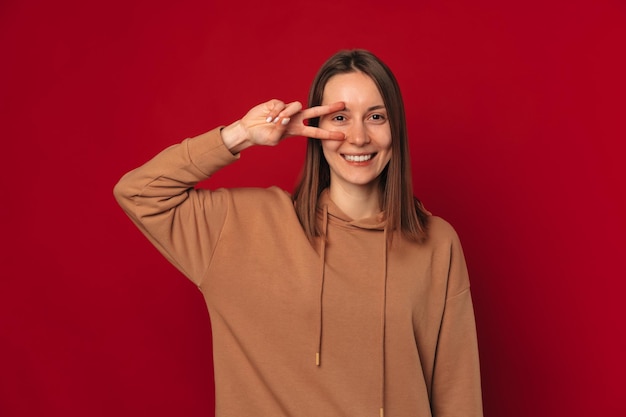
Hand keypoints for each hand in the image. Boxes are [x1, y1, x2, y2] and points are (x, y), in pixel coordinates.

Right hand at [222, 99, 344, 152]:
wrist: (249, 130)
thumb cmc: (262, 137)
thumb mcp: (273, 139)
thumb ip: (280, 130)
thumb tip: (285, 118)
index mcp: (297, 130)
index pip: (316, 132)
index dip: (328, 134)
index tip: (342, 136)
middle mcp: (295, 119)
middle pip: (316, 112)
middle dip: (329, 109)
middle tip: (343, 105)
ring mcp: (287, 110)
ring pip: (296, 106)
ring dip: (286, 115)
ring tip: (273, 121)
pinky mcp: (278, 103)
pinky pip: (281, 105)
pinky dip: (275, 112)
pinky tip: (267, 117)